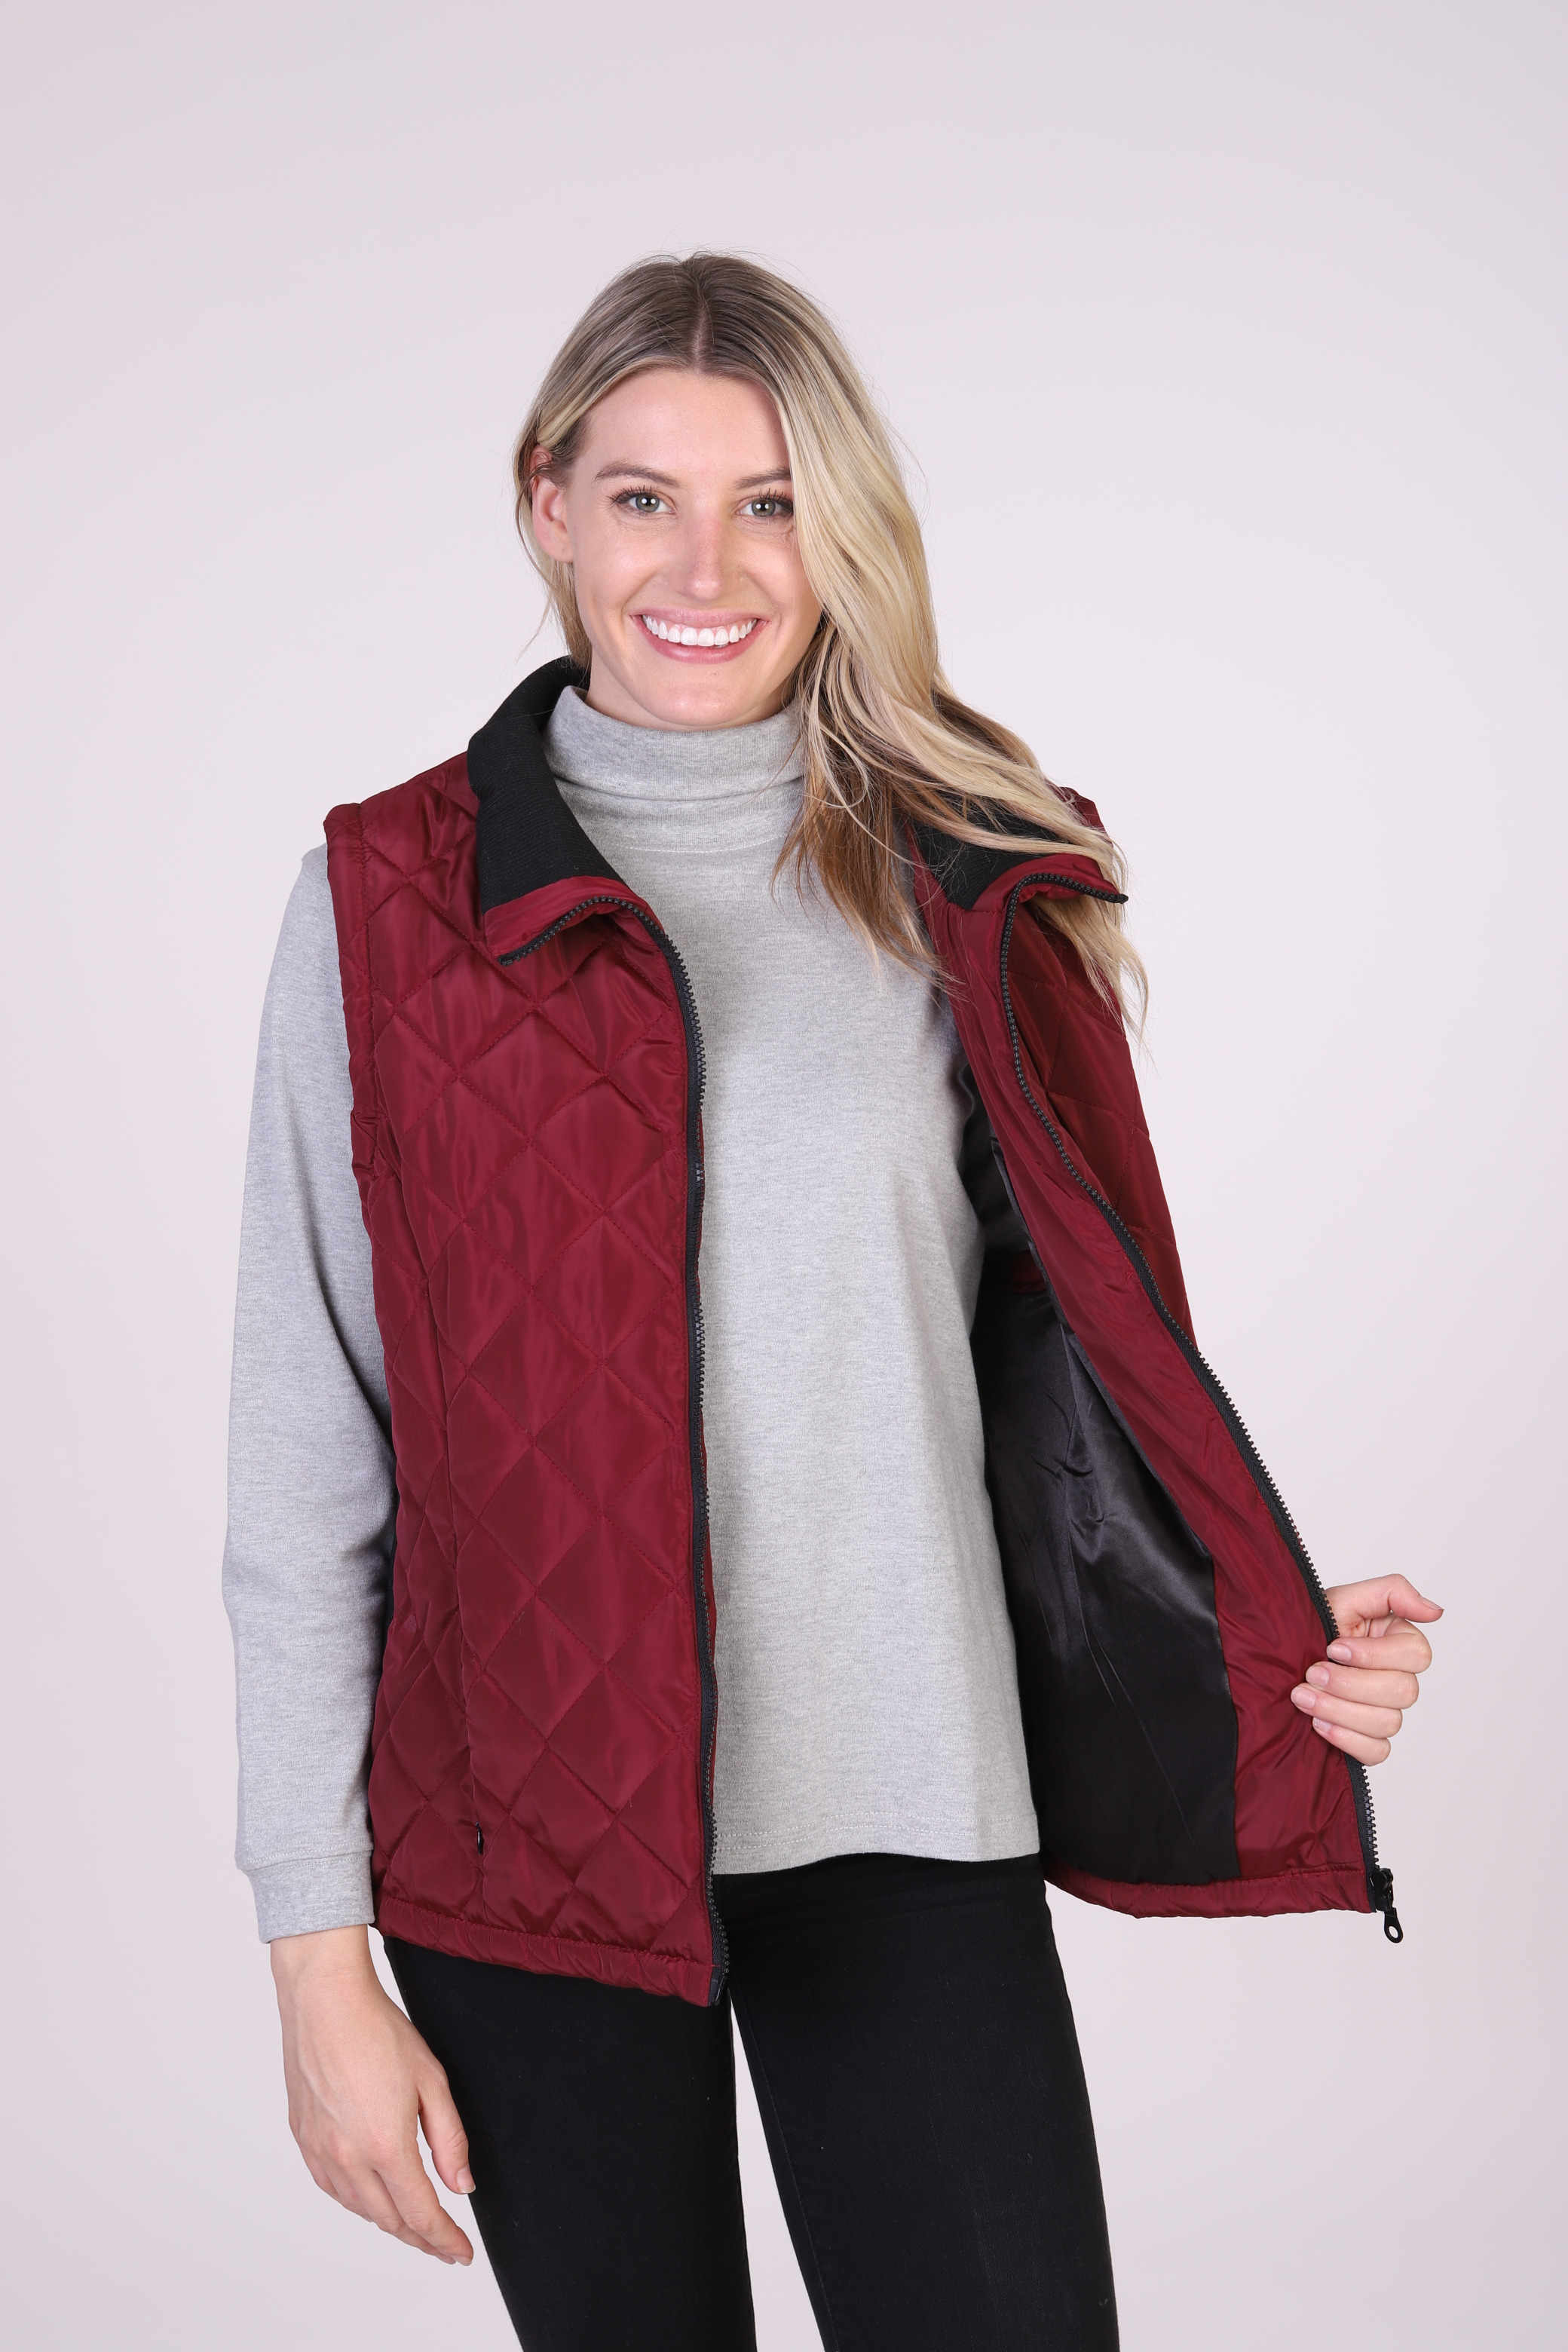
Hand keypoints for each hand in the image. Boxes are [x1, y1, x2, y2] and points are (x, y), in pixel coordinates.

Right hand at [271, 1925, 474, 2264]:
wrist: (324, 2000)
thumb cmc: (378, 2029)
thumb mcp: (432, 2080)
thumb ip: (449, 2139)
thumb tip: (461, 2185)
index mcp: (385, 2145)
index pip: (420, 2213)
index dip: (445, 2240)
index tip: (461, 2253)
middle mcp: (347, 2157)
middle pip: (389, 2220)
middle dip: (421, 2238)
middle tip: (445, 2245)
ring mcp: (320, 2151)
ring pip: (359, 2209)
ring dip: (389, 2223)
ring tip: (414, 2224)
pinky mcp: (302, 2138)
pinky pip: (332, 2188)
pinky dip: (357, 2201)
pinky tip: (372, 2196)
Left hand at [1289, 1575, 1441, 1764]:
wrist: (1273, 1657)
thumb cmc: (1311, 1625)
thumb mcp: (1345, 1598)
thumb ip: (1392, 1592)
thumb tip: (1436, 1611)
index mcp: (1397, 1642)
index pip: (1416, 1655)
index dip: (1374, 1655)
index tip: (1334, 1648)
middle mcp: (1397, 1678)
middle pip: (1404, 1692)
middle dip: (1349, 1683)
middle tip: (1312, 1673)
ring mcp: (1385, 1711)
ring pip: (1387, 1722)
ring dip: (1338, 1709)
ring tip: (1303, 1696)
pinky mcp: (1369, 1739)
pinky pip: (1377, 1751)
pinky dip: (1346, 1739)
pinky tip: (1318, 1724)